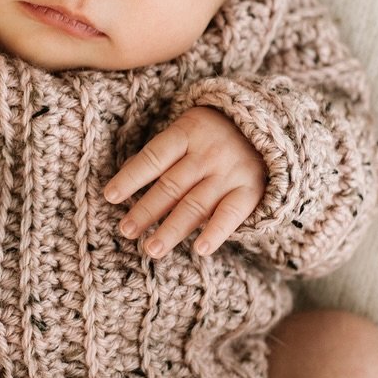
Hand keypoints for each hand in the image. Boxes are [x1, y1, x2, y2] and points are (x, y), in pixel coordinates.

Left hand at [104, 105, 266, 257]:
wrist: (268, 127)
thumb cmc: (213, 135)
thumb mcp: (188, 131)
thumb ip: (162, 154)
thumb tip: (124, 185)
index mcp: (188, 132)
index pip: (154, 157)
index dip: (131, 178)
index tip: (110, 197)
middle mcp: (208, 153)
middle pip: (172, 185)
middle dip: (146, 210)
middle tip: (126, 232)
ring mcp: (230, 172)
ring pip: (196, 204)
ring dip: (172, 229)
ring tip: (151, 249)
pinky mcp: (250, 190)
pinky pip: (231, 214)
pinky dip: (217, 232)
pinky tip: (200, 249)